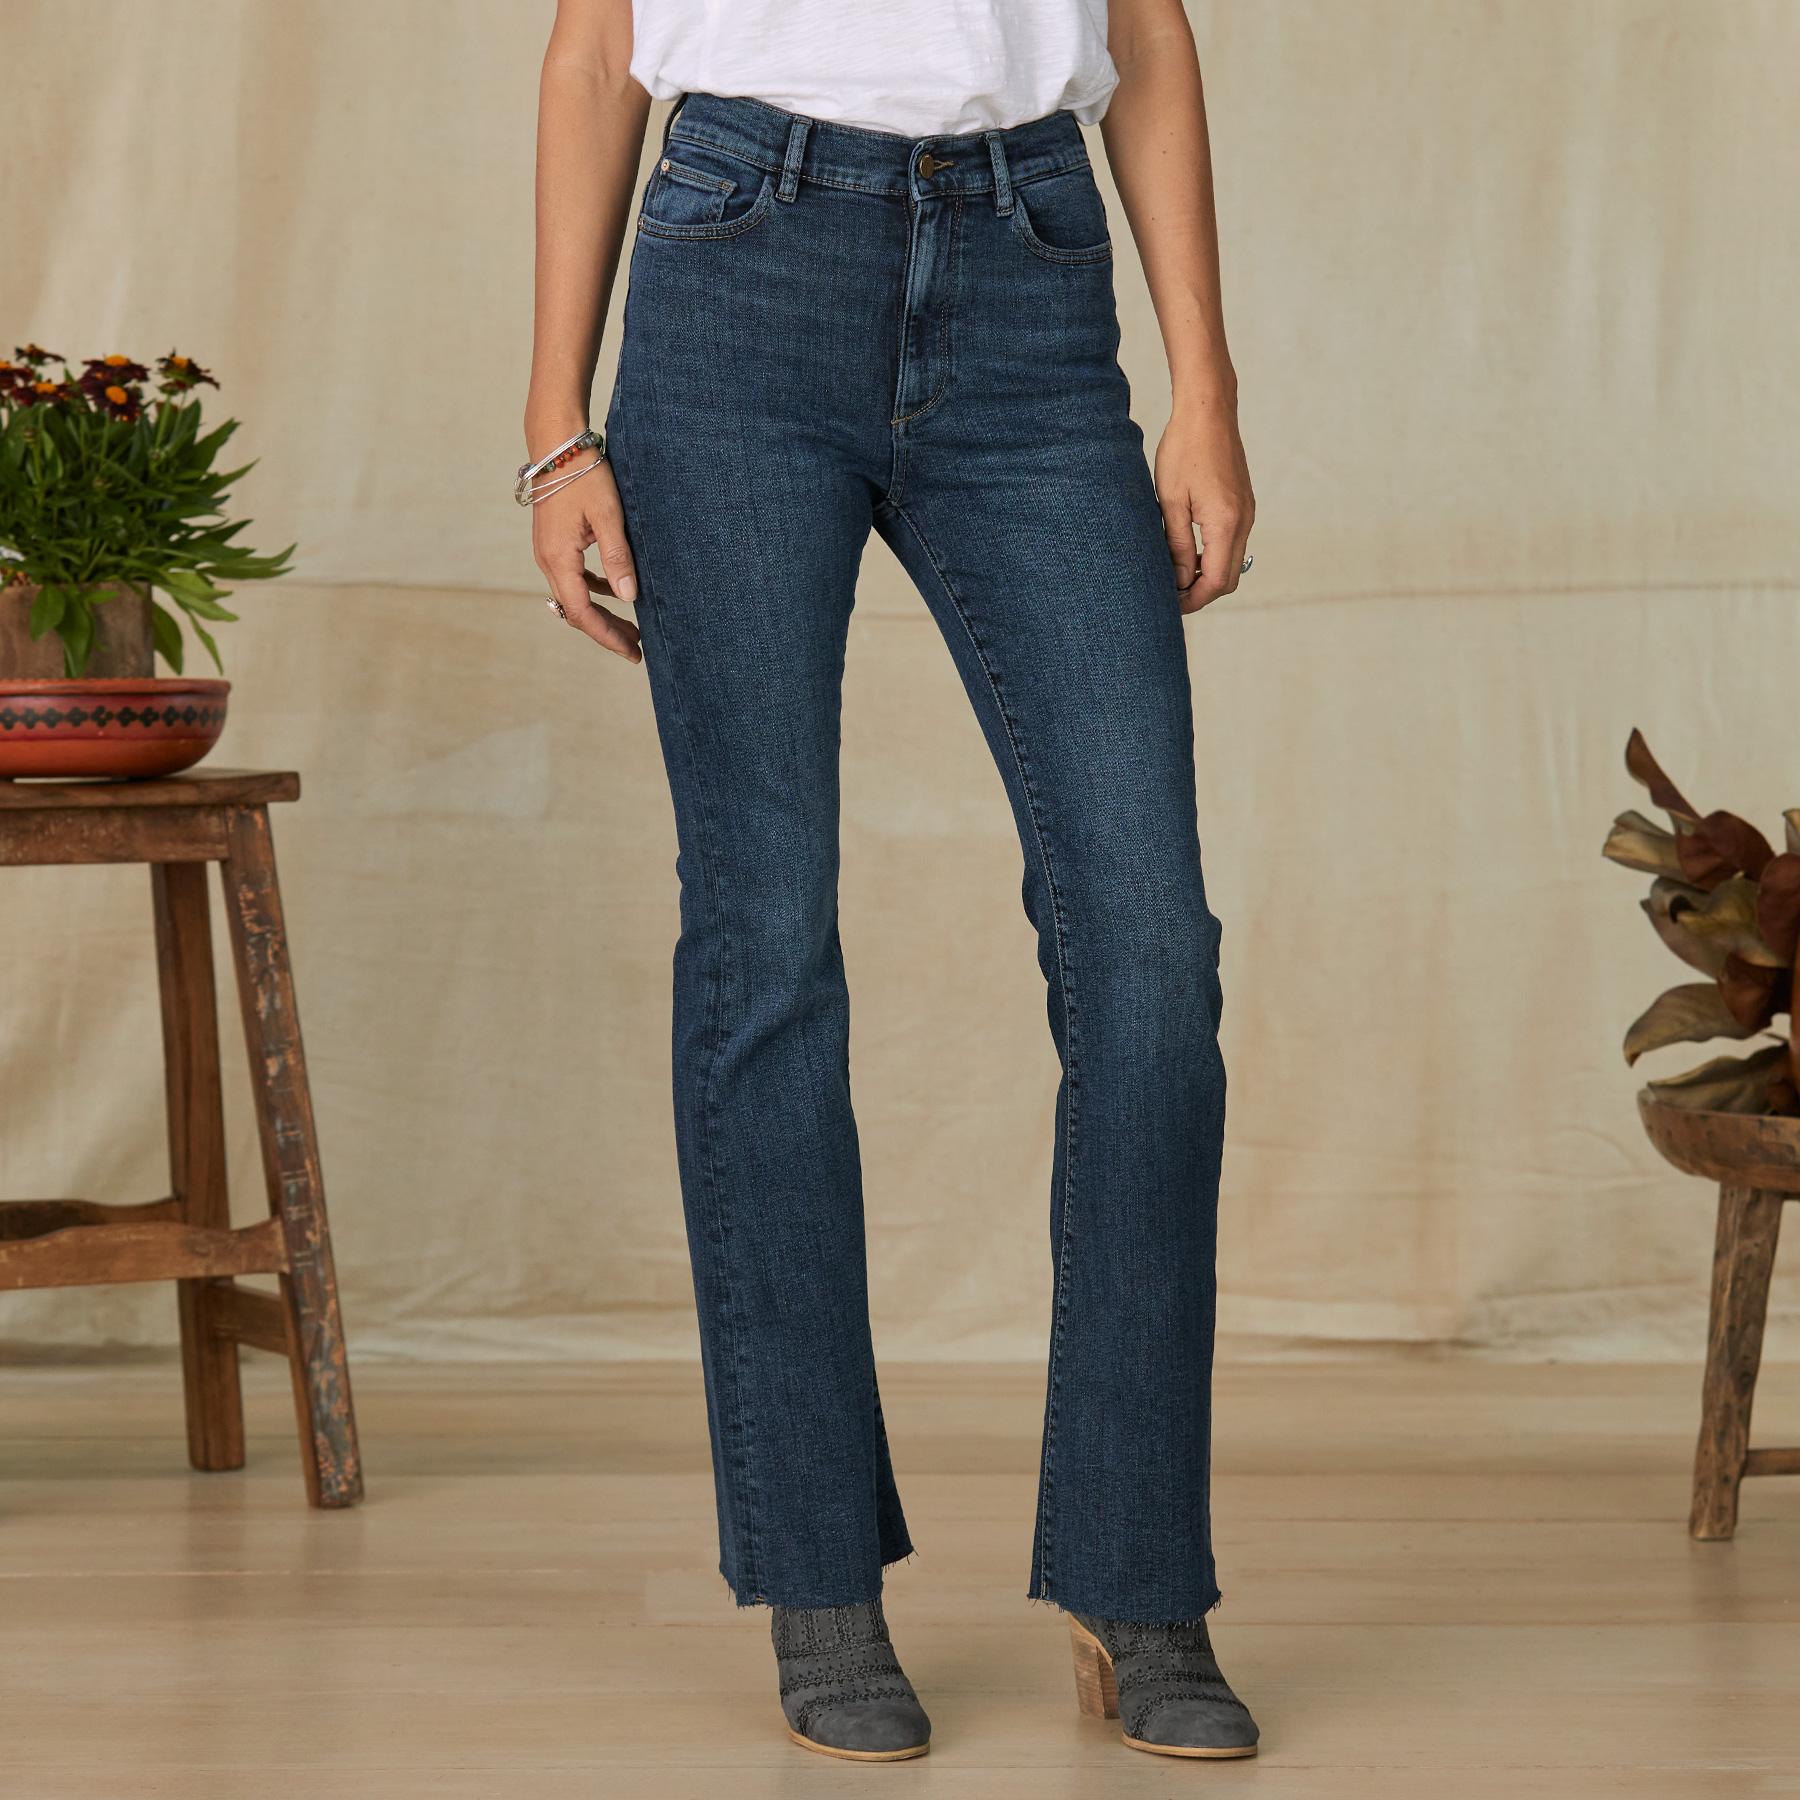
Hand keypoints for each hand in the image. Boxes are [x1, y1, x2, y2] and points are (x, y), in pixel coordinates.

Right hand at [529, 450, 641, 662]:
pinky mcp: (554, 542)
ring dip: (601, 612)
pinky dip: (593, 590)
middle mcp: (548, 560)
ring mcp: (548, 552)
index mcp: (559, 559)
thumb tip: (628, 597)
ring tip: (631, 624)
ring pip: (574, 595)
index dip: (608, 637)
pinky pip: (572, 577)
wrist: (557, 444)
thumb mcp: (608, 516)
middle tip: (638, 645)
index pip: (583, 614)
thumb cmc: (585, 475)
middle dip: (606, 630)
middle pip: (576, 610)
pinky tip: (614, 589)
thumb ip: (618, 558)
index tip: (633, 652)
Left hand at [1154, 399, 1253, 614]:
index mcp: (1226, 523)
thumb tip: (1179, 580)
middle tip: (1170, 594)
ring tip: (1174, 573)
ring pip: (1232, 562)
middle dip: (1201, 593)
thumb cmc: (1183, 450)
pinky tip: (1188, 551)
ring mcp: (1247, 513)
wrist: (1208, 411)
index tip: (1169, 604)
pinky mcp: (1244, 504)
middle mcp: (1244, 521)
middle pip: (1229, 579)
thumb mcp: (1171, 502)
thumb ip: (1177, 545)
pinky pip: (1233, 543)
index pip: (1215, 581)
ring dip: (1206, 574)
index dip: (1193, 599)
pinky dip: (1213, 556)